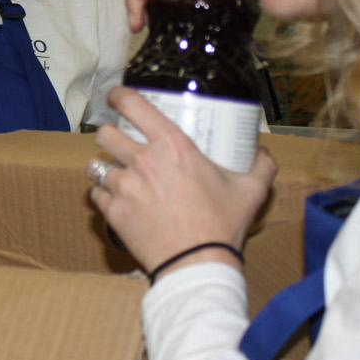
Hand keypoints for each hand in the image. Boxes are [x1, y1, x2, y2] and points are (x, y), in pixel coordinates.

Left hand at [90, 87, 276, 276]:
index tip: (116, 96)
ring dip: (104, 166)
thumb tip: (263, 152)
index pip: (134, 105)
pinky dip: (102, 195)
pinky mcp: (113, 212)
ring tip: (113, 172)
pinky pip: (96, 195)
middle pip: (106, 133)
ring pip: (96, 164)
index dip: (119, 95)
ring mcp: (124, 187)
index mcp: (173, 146)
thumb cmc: (222, 225)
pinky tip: (114, 199)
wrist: (197, 264)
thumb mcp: (251, 190)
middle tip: (118, 141)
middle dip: (109, 134)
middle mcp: (143, 161)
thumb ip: (260, 166)